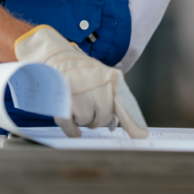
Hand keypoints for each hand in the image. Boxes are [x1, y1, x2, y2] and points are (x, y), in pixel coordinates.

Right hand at [14, 25, 148, 138]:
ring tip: (77, 107)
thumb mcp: (100, 75)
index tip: (140, 136)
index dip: (133, 124)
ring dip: (82, 120)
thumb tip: (115, 123)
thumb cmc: (77, 69)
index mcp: (108, 78)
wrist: (52, 57)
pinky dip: (72, 130)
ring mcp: (79, 94)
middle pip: (104, 117)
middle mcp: (96, 85)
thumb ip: (110, 96)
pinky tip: (73, 128)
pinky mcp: (62, 103)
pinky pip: (70, 126)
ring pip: (87, 121)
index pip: (123, 105)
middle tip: (91, 114)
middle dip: (97, 120)